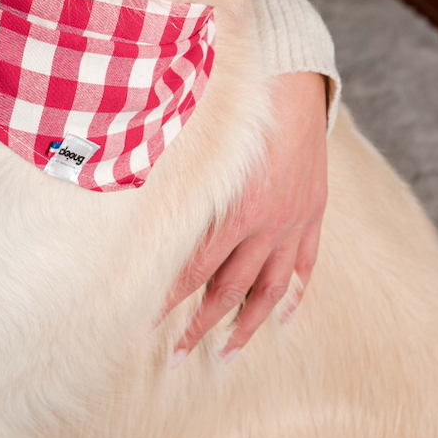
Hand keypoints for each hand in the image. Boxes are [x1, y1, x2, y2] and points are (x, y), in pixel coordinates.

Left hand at [163, 70, 328, 361]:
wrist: (291, 79)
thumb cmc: (236, 106)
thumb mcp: (197, 142)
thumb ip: (171, 181)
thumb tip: (125, 205)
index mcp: (235, 208)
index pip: (194, 269)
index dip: (169, 298)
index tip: (144, 322)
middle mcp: (266, 223)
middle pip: (229, 290)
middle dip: (201, 327)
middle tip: (177, 357)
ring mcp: (293, 222)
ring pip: (269, 289)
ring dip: (247, 326)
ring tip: (227, 354)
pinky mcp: (312, 213)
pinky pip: (305, 265)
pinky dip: (294, 294)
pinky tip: (282, 319)